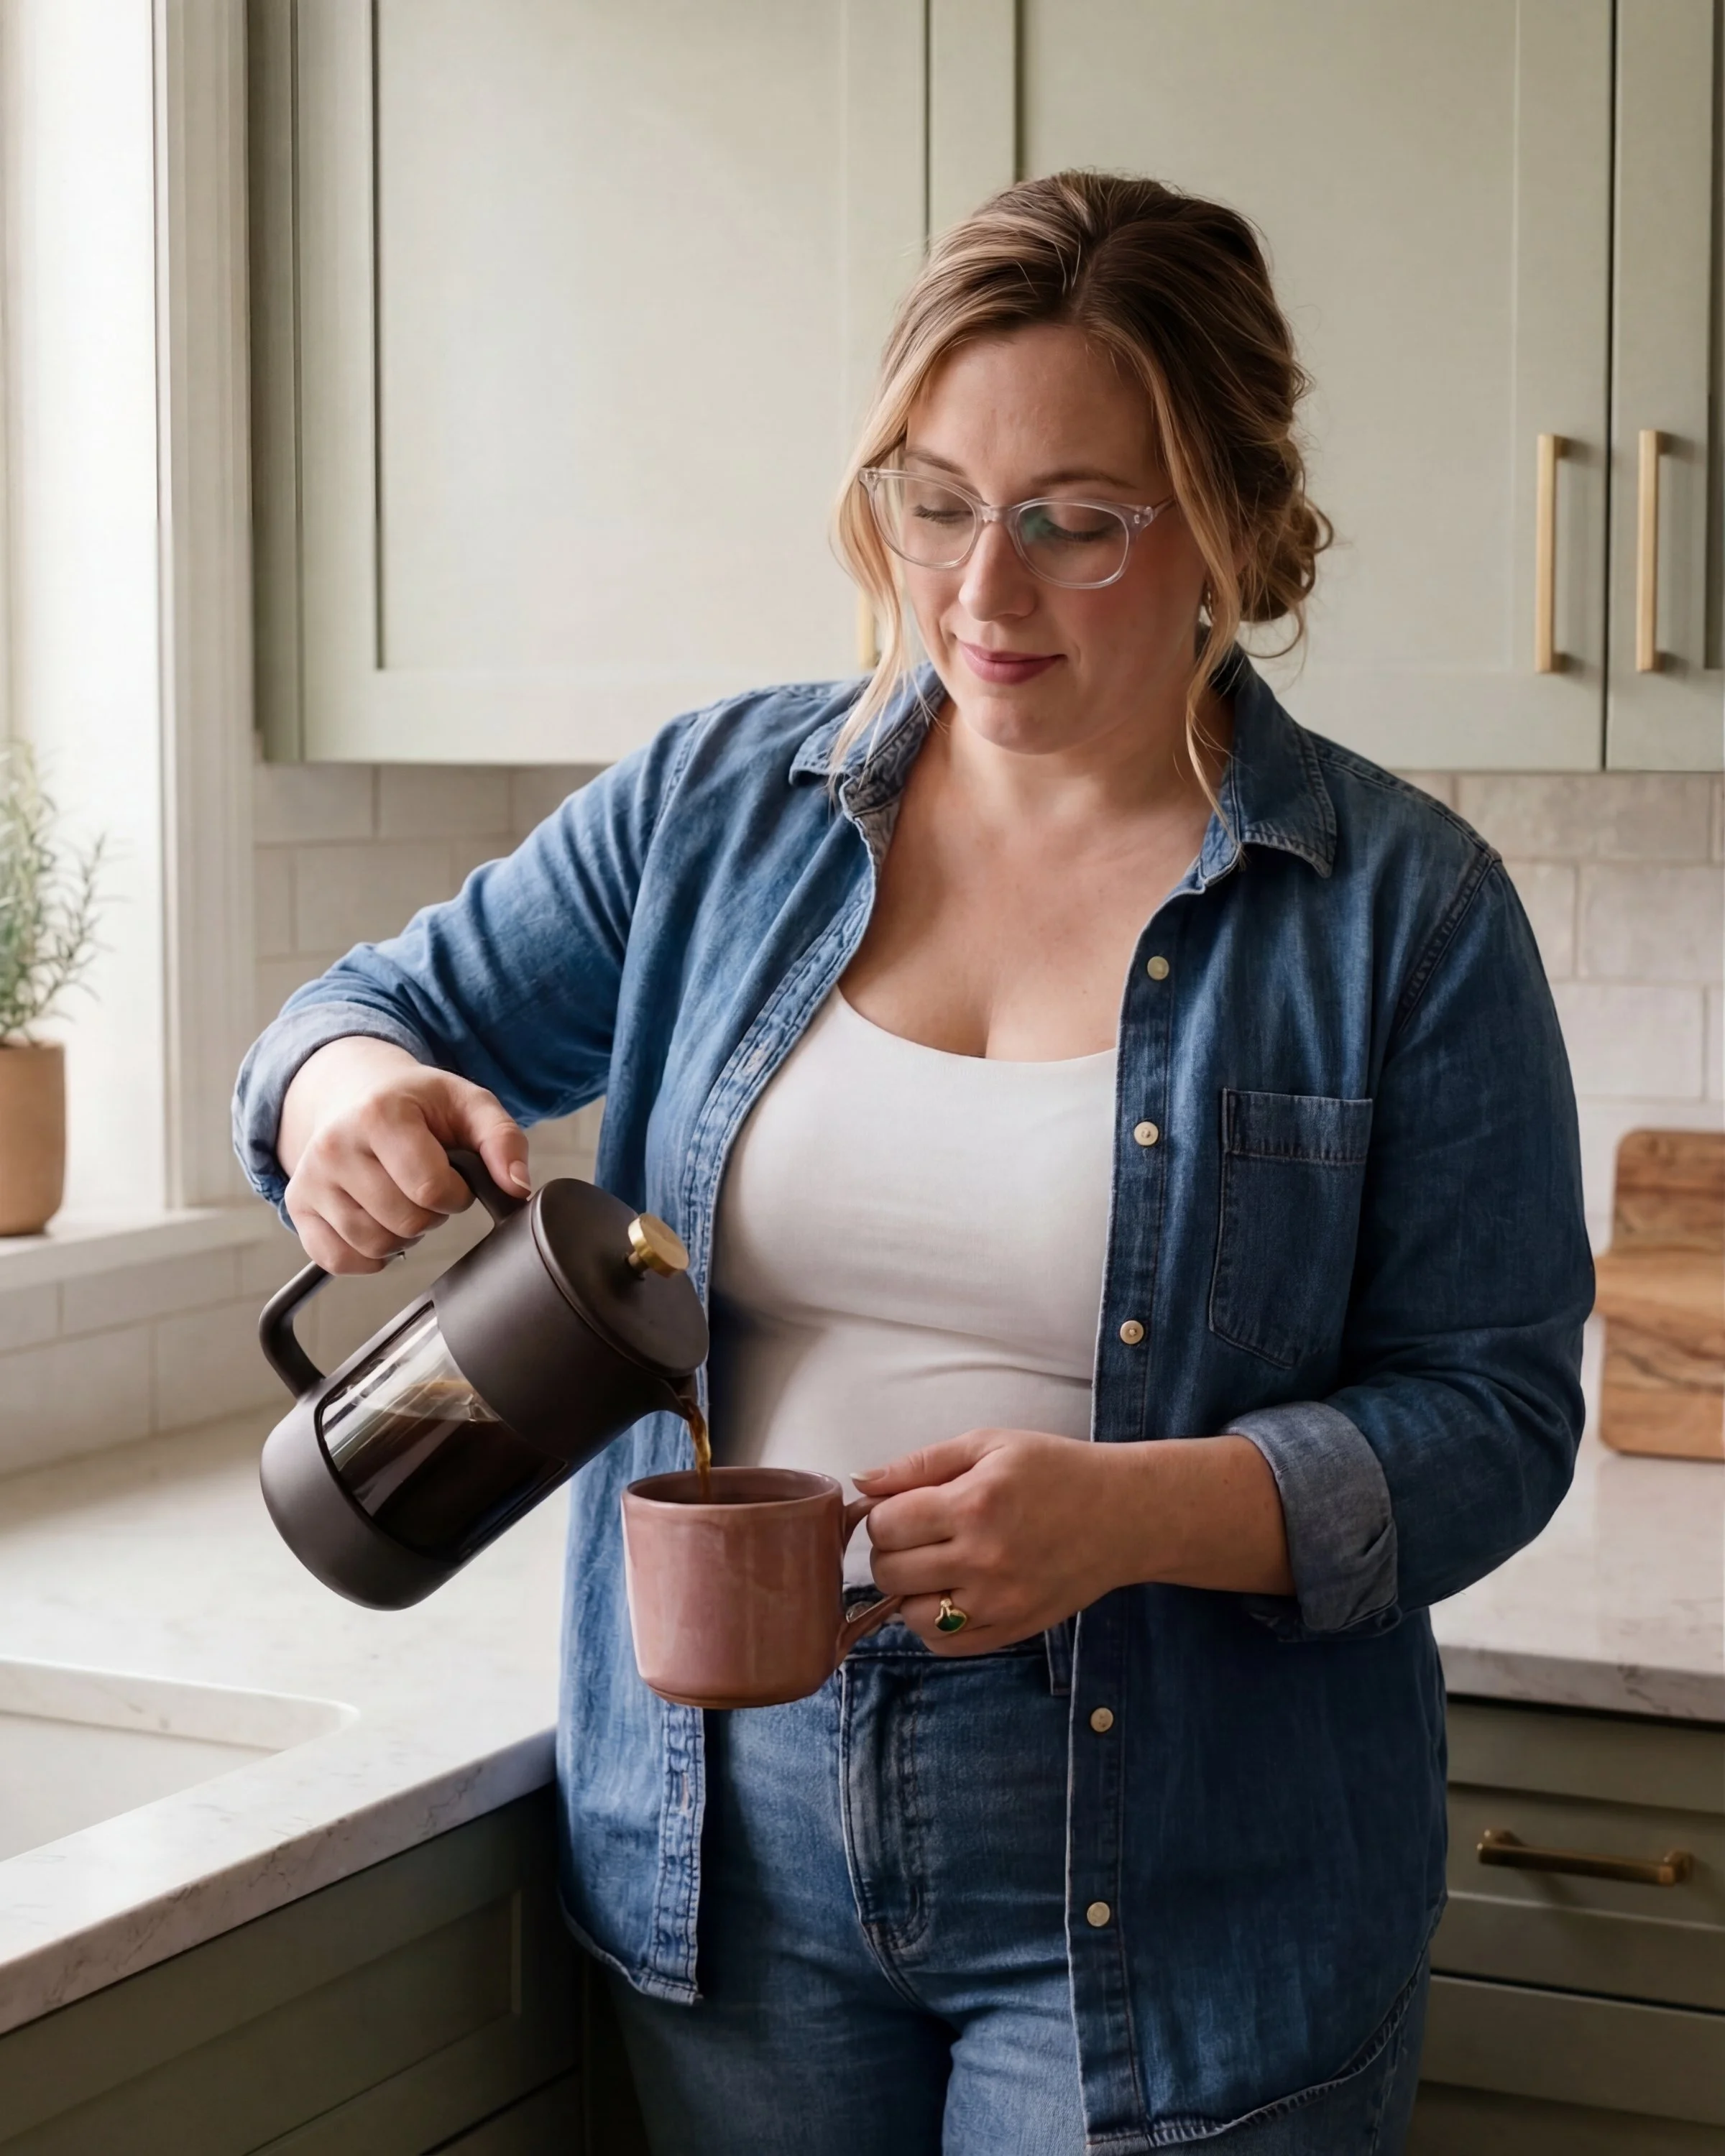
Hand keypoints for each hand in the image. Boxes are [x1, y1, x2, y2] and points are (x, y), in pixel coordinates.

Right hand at [278, 1037, 530, 1273]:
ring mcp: (310, 1179)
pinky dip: (368, 1255)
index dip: (456, 1194)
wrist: (358, 1092)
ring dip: (402, 1234)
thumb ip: (502, 1140)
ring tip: (401, 1197)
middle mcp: (334, 1145)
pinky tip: (377, 1220)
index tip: (454, 1176)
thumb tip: (518, 1188)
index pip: (431, 1189)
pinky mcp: (298, 1207)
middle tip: (425, 1185)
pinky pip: (339, 1260)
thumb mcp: (469, 1104)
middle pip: (405, 1223)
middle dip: (431, 1214)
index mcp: (379, 1113)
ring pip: (375, 1246)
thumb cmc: (419, 1104)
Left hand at [858, 1430, 1141, 1654]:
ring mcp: (999, 1603)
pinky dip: (935, 1624)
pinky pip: (944, 1645)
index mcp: (974, 1504)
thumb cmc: (1055, 1471)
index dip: (883, 1515)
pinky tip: (952, 1593)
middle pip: (889, 1572)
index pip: (884, 1526)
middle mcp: (984, 1559)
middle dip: (891, 1551)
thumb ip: (920, 1464)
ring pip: (910, 1615)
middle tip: (917, 1535)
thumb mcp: (989, 1444)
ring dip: (910, 1591)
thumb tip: (861, 1482)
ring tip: (935, 1565)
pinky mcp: (1012, 1630)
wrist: (1123, 1515)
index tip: (903, 1508)